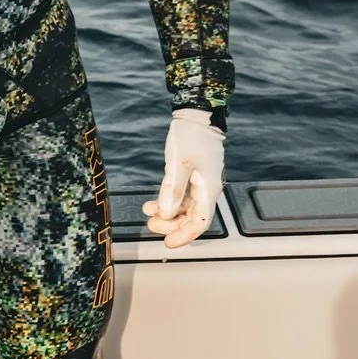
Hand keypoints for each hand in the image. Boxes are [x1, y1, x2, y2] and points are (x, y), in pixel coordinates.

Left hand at [143, 109, 224, 248]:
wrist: (196, 115)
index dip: (184, 236)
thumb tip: (166, 213)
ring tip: (148, 213)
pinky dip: (166, 202)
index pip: (199, 223)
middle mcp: (206, 190)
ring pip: (183, 209)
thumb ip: (172, 190)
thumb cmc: (191, 136)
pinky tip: (151, 204)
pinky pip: (179, 197)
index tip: (167, 243)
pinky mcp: (190, 177)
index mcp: (209, 189)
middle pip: (190, 219)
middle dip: (171, 225)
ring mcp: (199, 184)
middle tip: (151, 224)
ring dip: (166, 214)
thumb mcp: (178, 163)